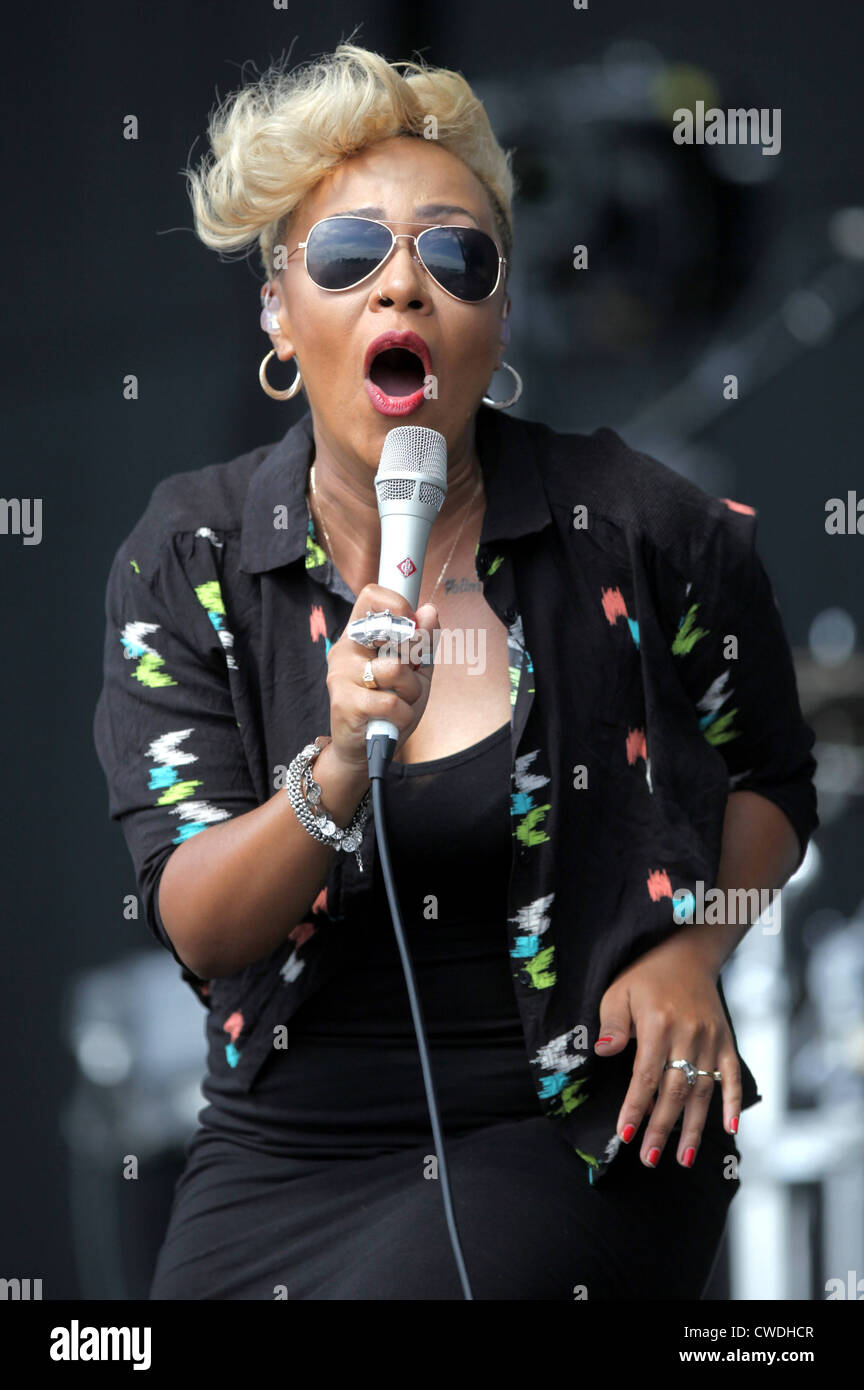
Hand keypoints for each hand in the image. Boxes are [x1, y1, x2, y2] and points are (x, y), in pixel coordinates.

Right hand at [325, 583, 438, 770]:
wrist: (362, 751)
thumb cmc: (388, 707)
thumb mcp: (414, 673)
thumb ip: (423, 645)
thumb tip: (431, 611)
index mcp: (359, 636)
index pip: (371, 596)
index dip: (398, 604)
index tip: (413, 624)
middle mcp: (345, 650)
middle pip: (389, 629)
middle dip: (414, 653)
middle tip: (410, 674)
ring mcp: (341, 676)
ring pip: (395, 668)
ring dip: (411, 690)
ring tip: (401, 702)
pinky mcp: (345, 703)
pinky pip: (391, 702)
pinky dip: (403, 715)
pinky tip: (392, 720)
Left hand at [594, 935, 741, 1167]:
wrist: (686, 952)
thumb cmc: (644, 975)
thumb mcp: (617, 992)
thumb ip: (612, 1025)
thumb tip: (605, 1054)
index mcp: (658, 1024)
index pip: (645, 1077)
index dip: (635, 1108)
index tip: (625, 1135)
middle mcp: (688, 1034)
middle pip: (675, 1091)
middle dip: (662, 1128)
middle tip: (649, 1158)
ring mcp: (711, 1038)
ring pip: (703, 1090)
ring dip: (695, 1127)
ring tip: (684, 1158)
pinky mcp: (726, 1039)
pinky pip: (732, 1075)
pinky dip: (732, 1102)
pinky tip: (730, 1128)